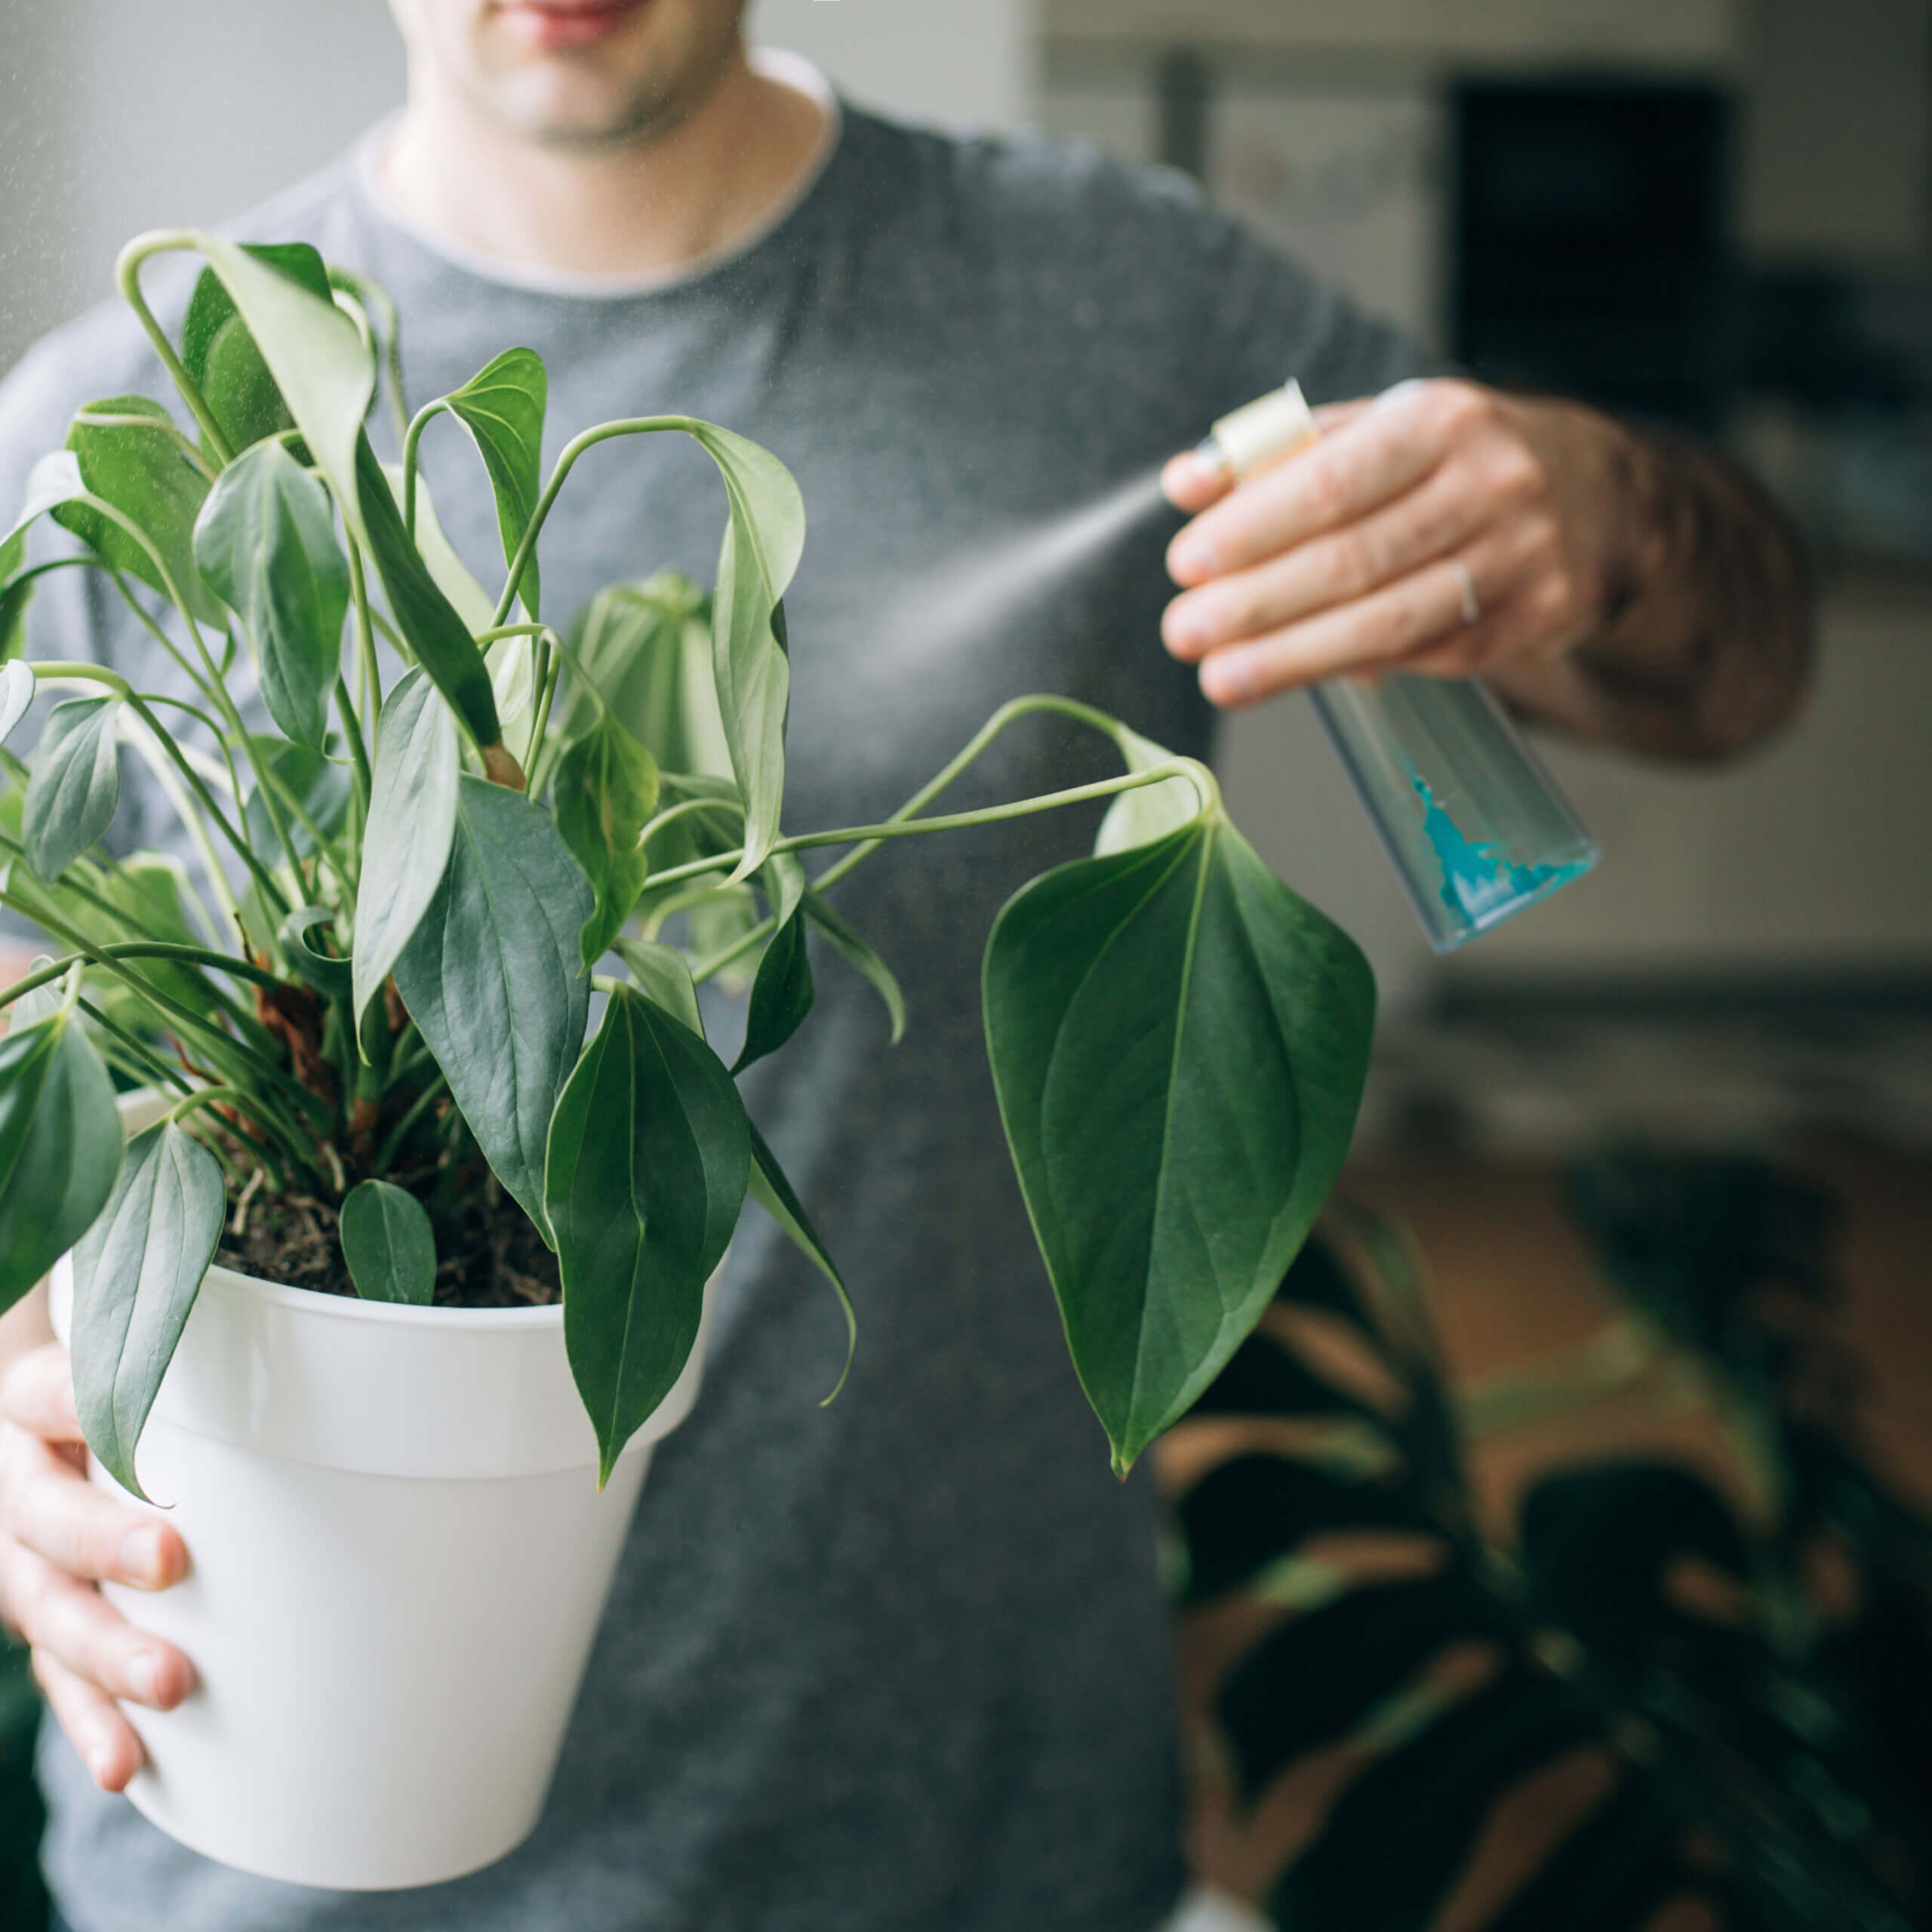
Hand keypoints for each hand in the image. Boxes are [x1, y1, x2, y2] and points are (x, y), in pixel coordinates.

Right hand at [0, 1339, 194, 1789]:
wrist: (60, 1439)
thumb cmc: (146, 1402)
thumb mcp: (158, 1378)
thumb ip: (207, 1378)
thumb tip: (349, 1365)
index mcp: (39, 1404)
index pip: (54, 1396)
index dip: (92, 1412)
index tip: (133, 1422)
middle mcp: (21, 1480)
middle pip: (45, 1516)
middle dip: (103, 1543)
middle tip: (169, 1561)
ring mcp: (21, 1560)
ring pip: (48, 1610)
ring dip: (105, 1653)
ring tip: (168, 1684)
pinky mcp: (40, 1623)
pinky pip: (57, 1679)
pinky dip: (92, 1722)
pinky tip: (125, 1762)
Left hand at [1160, 379, 1648, 708]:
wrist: (1598, 493)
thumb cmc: (1455, 458)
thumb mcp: (1378, 430)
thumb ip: (1279, 453)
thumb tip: (1186, 481)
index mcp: (1438, 422)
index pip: (1331, 482)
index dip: (1253, 529)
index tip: (1187, 564)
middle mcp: (1488, 485)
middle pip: (1355, 559)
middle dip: (1257, 605)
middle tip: (1184, 633)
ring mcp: (1519, 557)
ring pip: (1391, 621)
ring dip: (1294, 657)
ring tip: (1221, 678)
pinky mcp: (1534, 617)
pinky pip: (1429, 654)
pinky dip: (1357, 665)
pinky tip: (1297, 674)